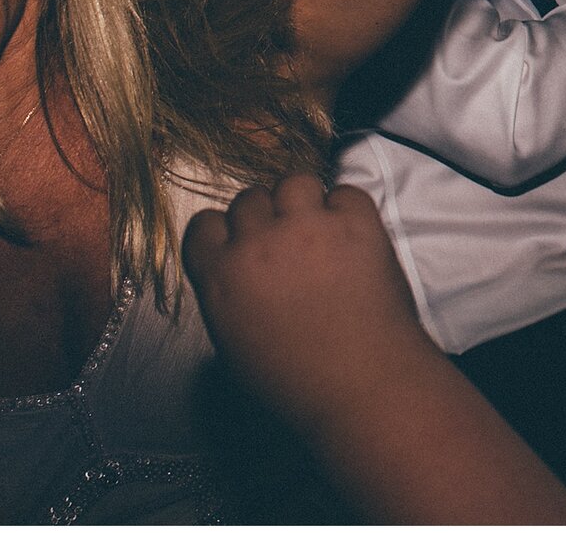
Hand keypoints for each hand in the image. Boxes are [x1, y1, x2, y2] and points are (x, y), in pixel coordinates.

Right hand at [182, 176, 435, 429]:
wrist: (361, 383)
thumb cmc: (293, 380)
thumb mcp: (233, 342)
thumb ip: (227, 294)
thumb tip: (238, 271)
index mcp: (220, 275)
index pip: (204, 224)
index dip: (224, 232)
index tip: (241, 244)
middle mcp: (259, 241)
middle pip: (250, 199)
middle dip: (265, 217)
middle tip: (287, 243)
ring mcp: (309, 226)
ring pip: (294, 181)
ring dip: (302, 201)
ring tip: (318, 229)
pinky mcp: (357, 221)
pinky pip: (346, 192)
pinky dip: (348, 208)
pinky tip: (352, 236)